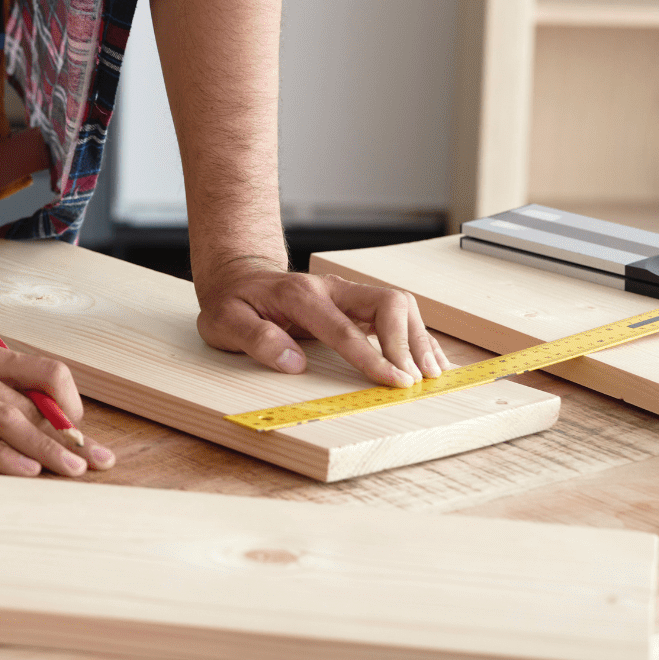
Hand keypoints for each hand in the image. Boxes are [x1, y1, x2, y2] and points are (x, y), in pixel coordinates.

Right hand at [0, 338, 115, 477]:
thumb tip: (48, 423)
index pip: (45, 371)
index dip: (70, 401)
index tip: (79, 429)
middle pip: (32, 405)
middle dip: (70, 437)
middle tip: (99, 462)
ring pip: (8, 423)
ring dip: (46, 448)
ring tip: (74, 470)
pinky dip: (2, 457)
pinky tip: (25, 470)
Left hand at [194, 257, 453, 386]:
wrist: (239, 278)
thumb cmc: (233, 303)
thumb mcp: (224, 323)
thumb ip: (255, 340)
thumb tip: (293, 363)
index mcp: (300, 295)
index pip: (344, 328)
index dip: (373, 356)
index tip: (396, 381)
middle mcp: (331, 288)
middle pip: (386, 303)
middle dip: (408, 341)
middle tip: (417, 379)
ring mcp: (347, 293)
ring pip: (398, 305)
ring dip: (419, 338)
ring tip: (433, 373)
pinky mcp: (356, 302)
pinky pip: (396, 312)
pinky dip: (415, 335)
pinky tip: (430, 358)